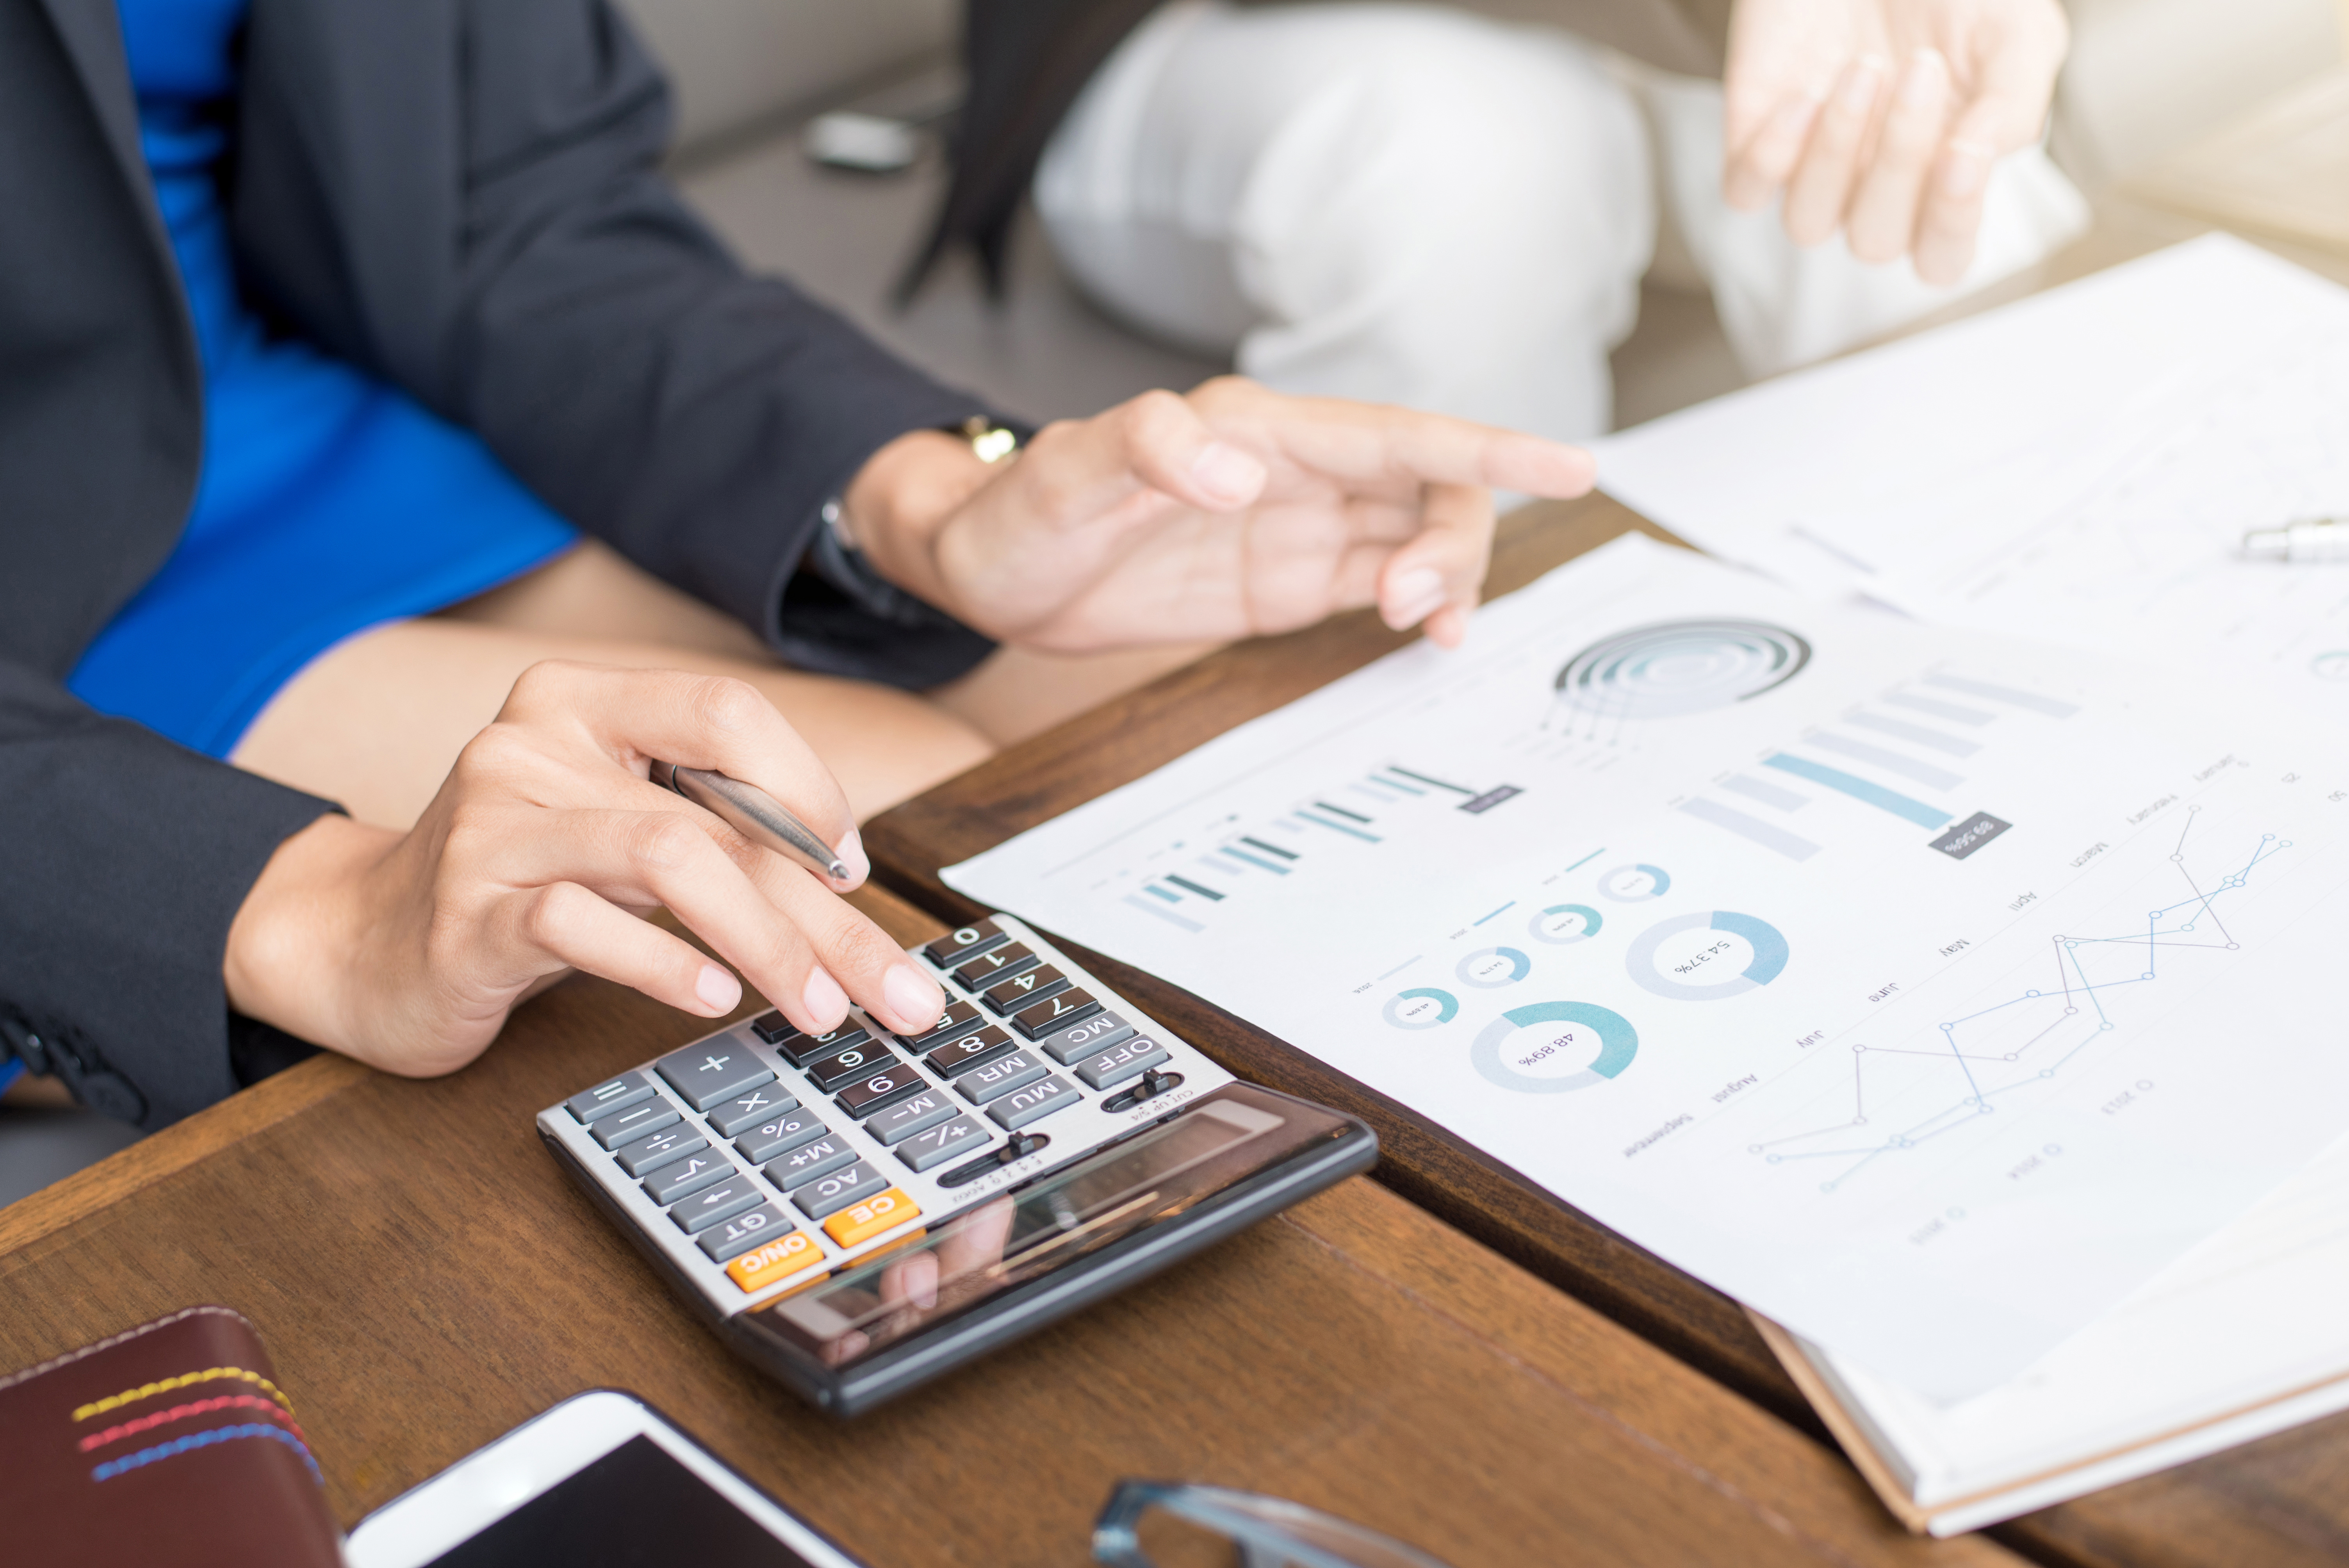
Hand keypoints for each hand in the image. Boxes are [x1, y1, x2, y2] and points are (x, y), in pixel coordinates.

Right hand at [223, 663, 945, 1077]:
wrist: (365, 944)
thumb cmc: (522, 886)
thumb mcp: (620, 831)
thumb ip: (715, 831)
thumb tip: (847, 887)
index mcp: (584, 703)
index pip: (727, 713)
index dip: (808, 791)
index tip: (853, 876)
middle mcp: (532, 743)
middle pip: (717, 816)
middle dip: (824, 914)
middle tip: (892, 990)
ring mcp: (495, 823)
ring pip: (665, 856)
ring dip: (765, 940)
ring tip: (819, 1008)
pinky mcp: (468, 908)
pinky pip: (582, 924)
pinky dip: (662, 962)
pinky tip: (712, 996)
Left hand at [842, 378, 1595, 653]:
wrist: (990, 569)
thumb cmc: (1020, 512)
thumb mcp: (1068, 477)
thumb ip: (1147, 451)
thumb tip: (1236, 463)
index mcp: (1257, 432)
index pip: (1395, 436)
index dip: (1486, 448)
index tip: (1568, 463)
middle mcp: (1294, 471)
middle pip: (1429, 488)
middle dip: (1453, 541)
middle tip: (1412, 604)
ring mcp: (1299, 527)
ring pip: (1419, 536)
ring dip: (1446, 578)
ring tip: (1419, 626)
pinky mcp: (1290, 580)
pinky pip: (1384, 582)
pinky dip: (1424, 607)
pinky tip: (1432, 638)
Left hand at [1721, 0, 2067, 283]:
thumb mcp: (2017, 32)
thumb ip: (2016, 102)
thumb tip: (1982, 157)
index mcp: (1942, 179)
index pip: (1943, 256)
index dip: (1950, 226)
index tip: (1962, 155)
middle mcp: (1874, 187)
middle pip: (1876, 241)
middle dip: (1900, 161)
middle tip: (1920, 67)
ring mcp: (1811, 167)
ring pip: (1808, 222)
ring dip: (1838, 151)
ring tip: (1865, 67)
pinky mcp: (1756, 135)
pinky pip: (1745, 191)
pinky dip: (1773, 154)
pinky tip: (1806, 94)